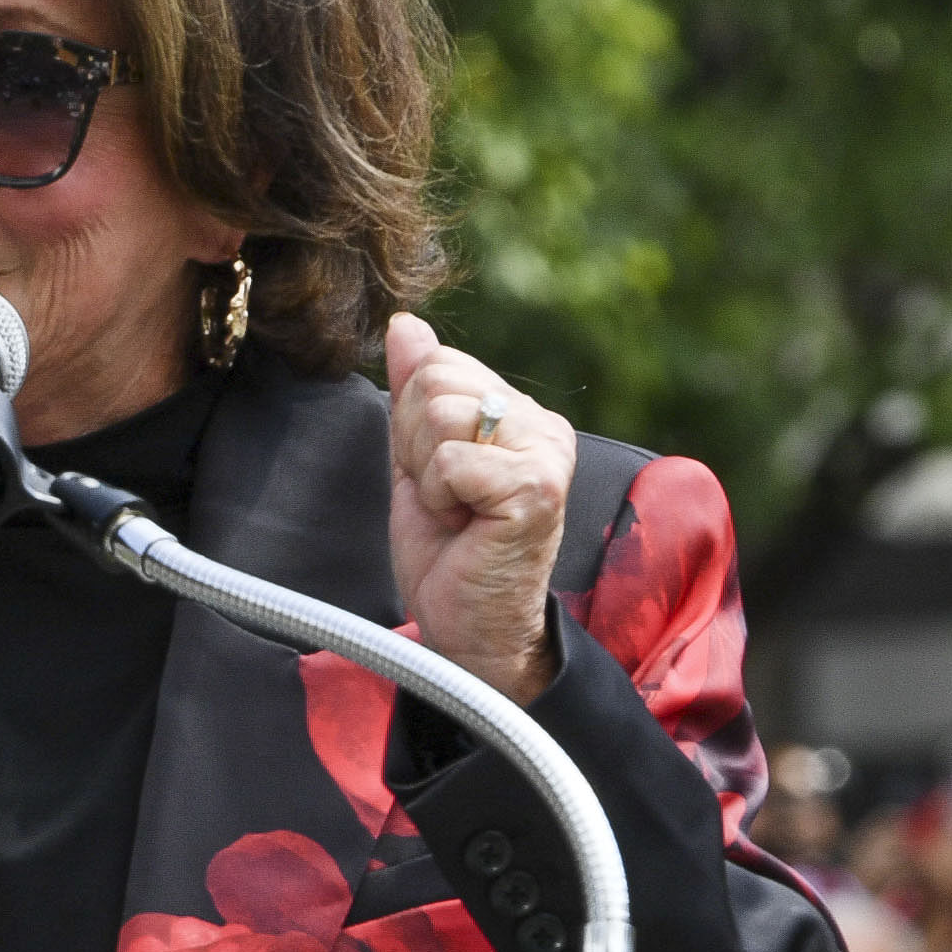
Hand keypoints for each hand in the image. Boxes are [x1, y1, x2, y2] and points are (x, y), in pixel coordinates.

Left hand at [377, 316, 577, 704]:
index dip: (411, 424)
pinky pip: (450, 462)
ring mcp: (545, 453)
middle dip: (414, 445)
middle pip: (434, 381)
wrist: (469, 627)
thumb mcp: (417, 460)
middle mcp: (543, 425)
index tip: (436, 477)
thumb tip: (405, 324)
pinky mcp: (536, 487)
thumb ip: (413, 392)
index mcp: (520, 413)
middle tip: (444, 498)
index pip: (438, 365)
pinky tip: (466, 526)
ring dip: (427, 475)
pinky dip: (439, 498)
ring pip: (439, 415)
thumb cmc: (448, 552)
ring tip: (456, 512)